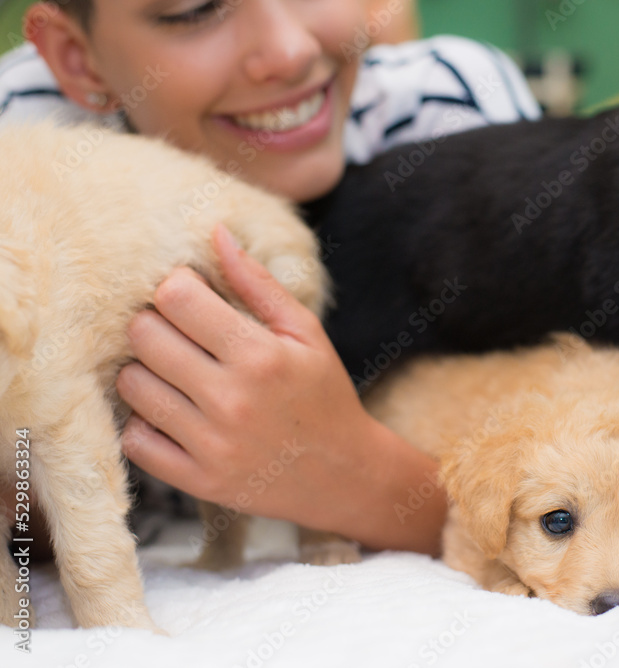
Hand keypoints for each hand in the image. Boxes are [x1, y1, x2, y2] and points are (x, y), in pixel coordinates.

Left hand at [117, 225, 445, 553]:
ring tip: (175, 373)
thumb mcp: (305, 333)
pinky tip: (172, 413)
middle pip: (145, 336)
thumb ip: (257, 284)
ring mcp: (212, 444)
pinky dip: (144, 423)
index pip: (176, 298)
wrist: (345, 473)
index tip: (191, 298)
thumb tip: (214, 233)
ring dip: (145, 372)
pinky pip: (135, 440)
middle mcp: (232, 399)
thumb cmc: (324, 394)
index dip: (177, 289)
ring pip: (132, 386)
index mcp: (261, 355)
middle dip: (155, 325)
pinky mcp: (199, 480)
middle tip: (179, 334)